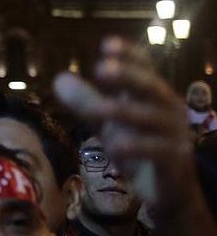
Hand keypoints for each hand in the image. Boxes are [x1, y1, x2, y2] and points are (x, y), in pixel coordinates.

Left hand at [53, 37, 196, 212]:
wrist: (166, 191)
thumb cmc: (138, 147)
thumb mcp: (107, 124)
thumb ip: (86, 102)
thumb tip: (59, 78)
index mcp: (152, 95)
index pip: (143, 68)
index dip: (128, 56)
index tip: (107, 44)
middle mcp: (168, 109)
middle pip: (150, 86)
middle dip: (127, 76)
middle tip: (101, 68)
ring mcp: (176, 134)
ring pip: (153, 118)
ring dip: (124, 111)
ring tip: (97, 109)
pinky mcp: (177, 161)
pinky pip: (158, 150)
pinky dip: (137, 147)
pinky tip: (114, 146)